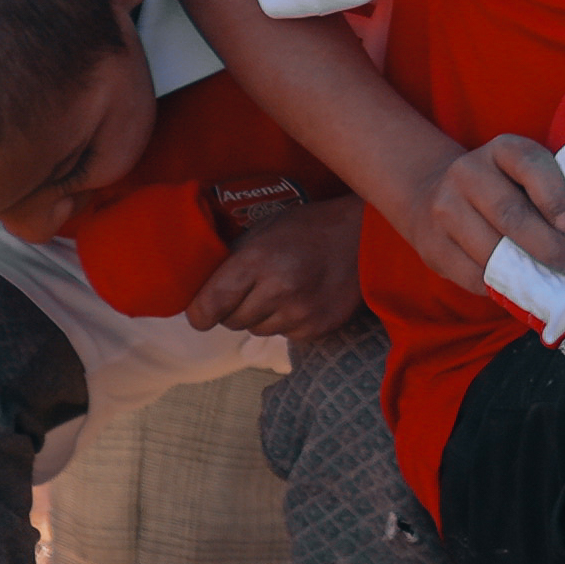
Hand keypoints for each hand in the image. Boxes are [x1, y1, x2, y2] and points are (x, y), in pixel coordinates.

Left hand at [187, 195, 369, 340]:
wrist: (365, 235)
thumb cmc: (307, 228)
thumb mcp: (264, 230)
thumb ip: (233, 261)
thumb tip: (201, 291)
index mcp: (258, 259)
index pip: (209, 306)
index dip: (199, 313)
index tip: (201, 312)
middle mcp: (279, 289)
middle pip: (231, 322)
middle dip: (234, 309)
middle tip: (252, 290)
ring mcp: (301, 312)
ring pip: (258, 331)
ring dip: (262, 316)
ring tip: (282, 291)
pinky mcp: (319, 327)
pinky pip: (285, 335)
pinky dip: (287, 322)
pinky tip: (302, 299)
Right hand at [419, 133, 564, 295]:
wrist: (432, 194)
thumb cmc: (500, 187)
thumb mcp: (522, 171)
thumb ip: (548, 189)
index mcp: (500, 150)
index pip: (529, 164)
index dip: (553, 195)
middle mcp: (468, 173)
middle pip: (511, 214)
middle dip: (549, 246)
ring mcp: (444, 209)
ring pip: (490, 249)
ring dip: (528, 272)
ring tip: (555, 282)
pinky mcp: (433, 245)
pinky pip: (472, 274)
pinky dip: (501, 286)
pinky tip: (522, 288)